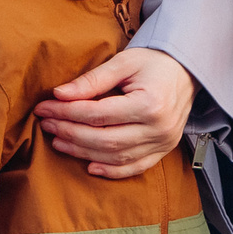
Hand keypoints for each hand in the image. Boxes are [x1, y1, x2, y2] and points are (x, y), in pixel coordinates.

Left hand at [34, 48, 195, 178]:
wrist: (187, 72)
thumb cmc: (154, 63)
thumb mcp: (124, 62)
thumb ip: (93, 79)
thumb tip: (60, 94)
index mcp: (150, 103)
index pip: (98, 114)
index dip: (67, 112)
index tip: (45, 107)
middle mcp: (158, 128)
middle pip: (104, 139)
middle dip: (70, 133)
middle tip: (47, 124)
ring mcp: (163, 143)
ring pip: (115, 156)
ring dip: (83, 152)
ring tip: (59, 141)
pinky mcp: (164, 150)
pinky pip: (134, 167)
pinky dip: (110, 171)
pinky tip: (88, 165)